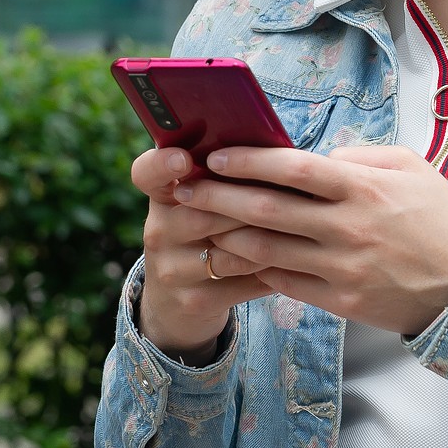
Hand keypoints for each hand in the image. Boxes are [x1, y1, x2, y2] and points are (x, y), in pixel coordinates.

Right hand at [130, 147, 275, 360]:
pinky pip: (245, 281)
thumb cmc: (206, 228)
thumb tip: (275, 148)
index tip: (184, 159)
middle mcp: (158, 231)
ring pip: (232, 250)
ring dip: (271, 238)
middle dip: (251, 204)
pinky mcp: (194, 300)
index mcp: (161, 195)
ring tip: (300, 227)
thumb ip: (224, 175)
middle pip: (205, 212)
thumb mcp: (200, 200)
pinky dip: (275, 269)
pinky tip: (296, 259)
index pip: (147, 172)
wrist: (178, 297)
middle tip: (288, 194)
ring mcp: (172, 269)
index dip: (163, 164)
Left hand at [173, 145, 447, 336]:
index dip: (250, 160)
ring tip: (196, 223)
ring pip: (268, 249)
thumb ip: (358, 158)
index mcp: (362, 188)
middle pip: (268, 209)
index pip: (295, 168)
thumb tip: (314, 157)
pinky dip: (253, 268)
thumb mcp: (409, 168)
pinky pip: (284, 281)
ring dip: (225, 234)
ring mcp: (341, 267)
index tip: (216, 155)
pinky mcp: (340, 300)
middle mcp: (347, 227)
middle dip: (219, 196)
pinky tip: (230, 256)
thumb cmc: (438, 217)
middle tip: (185, 186)